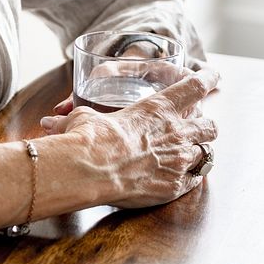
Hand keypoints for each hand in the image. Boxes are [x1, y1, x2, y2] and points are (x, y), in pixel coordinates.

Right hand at [40, 68, 219, 208]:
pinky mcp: (176, 186)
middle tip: (194, 127)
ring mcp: (180, 161)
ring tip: (190, 154)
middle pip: (209, 125)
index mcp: (159, 108)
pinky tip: (181, 177)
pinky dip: (191, 177)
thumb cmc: (90, 137)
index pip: (195, 87)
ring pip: (208, 152)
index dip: (208, 80)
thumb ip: (75, 118)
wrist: (93, 169)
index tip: (213, 77)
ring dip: (200, 151)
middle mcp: (176, 132)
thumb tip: (50, 122)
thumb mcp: (83, 119)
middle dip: (205, 125)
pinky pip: (196, 179)